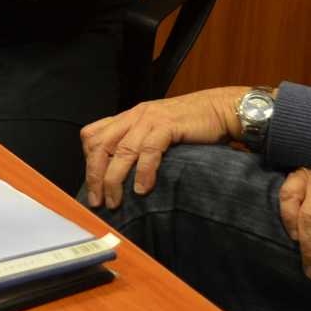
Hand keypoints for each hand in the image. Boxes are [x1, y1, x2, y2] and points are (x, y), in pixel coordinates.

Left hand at [80, 86, 246, 205]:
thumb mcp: (157, 131)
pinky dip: (143, 172)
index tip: (93, 187)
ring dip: (114, 180)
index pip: (92, 135)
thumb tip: (121, 175)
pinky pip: (149, 150)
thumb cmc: (191, 126)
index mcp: (128, 116)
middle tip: (97, 201)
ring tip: (115, 201)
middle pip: (100, 145)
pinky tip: (142, 189)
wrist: (221, 109)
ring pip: (121, 150)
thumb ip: (139, 144)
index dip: (88, 162)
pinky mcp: (169, 124)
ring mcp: (151, 118)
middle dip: (94, 176)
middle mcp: (134, 115)